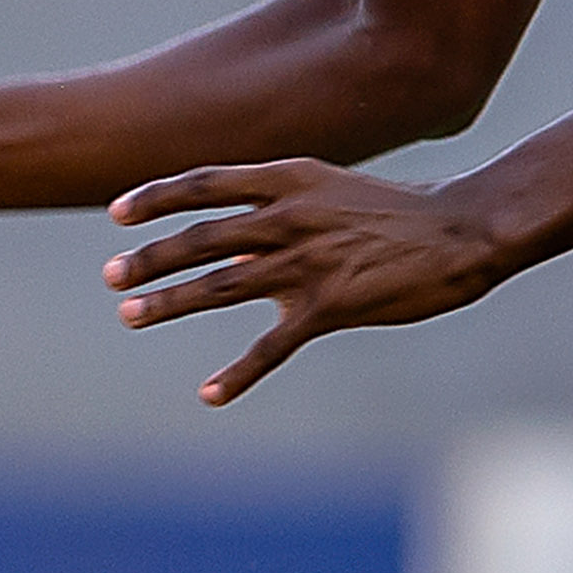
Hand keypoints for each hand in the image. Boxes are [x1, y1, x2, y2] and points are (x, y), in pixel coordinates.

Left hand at [101, 161, 512, 404]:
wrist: (461, 229)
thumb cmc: (397, 211)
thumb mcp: (331, 190)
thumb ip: (281, 208)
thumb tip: (235, 232)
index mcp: (289, 179)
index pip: (206, 182)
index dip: (156, 196)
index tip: (116, 212)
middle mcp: (290, 216)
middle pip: (201, 236)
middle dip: (150, 257)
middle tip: (110, 276)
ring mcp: (308, 261)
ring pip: (221, 285)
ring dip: (170, 302)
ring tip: (130, 315)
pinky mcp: (331, 306)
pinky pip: (272, 346)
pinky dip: (237, 373)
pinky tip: (209, 393)